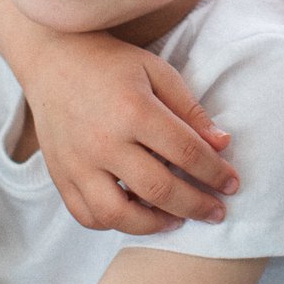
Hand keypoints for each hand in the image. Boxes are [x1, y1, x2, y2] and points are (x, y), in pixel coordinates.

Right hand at [25, 33, 238, 234]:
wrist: (51, 59)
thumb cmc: (109, 63)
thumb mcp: (156, 71)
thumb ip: (189, 110)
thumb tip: (222, 144)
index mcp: (133, 110)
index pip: (186, 152)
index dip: (215, 172)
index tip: (232, 183)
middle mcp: (104, 141)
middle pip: (159, 189)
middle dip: (196, 205)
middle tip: (217, 212)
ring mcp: (78, 162)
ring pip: (119, 215)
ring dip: (155, 225)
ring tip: (178, 220)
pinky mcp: (60, 175)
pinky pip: (86, 216)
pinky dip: (113, 224)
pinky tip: (136, 215)